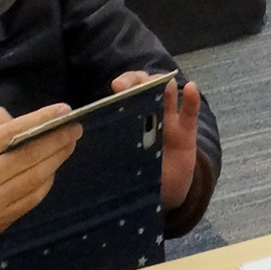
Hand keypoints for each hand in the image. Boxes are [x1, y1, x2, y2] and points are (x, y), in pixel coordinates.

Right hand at [0, 104, 80, 250]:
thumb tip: (22, 121)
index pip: (12, 132)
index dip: (41, 120)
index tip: (65, 111)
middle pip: (29, 156)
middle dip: (57, 140)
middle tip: (76, 128)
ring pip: (35, 178)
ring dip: (57, 160)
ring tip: (69, 144)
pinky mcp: (1, 220)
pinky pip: (32, 198)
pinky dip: (46, 182)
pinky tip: (52, 170)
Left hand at [118, 68, 201, 208]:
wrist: (165, 188)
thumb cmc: (137, 170)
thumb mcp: (120, 158)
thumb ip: (106, 148)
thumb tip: (78, 141)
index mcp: (130, 115)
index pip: (126, 91)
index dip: (124, 83)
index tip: (116, 87)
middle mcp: (149, 111)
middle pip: (145, 86)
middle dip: (137, 81)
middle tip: (127, 86)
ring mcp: (169, 120)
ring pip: (167, 93)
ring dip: (164, 84)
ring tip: (163, 83)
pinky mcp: (186, 131)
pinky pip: (190, 112)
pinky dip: (191, 99)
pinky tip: (191, 88)